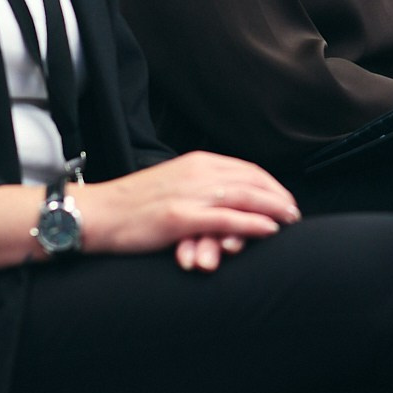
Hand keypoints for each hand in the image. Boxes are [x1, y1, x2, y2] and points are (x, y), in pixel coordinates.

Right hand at [81, 151, 300, 271]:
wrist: (96, 213)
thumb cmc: (131, 205)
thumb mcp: (172, 185)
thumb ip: (200, 187)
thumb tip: (226, 197)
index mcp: (197, 163)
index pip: (246, 169)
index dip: (271, 185)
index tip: (285, 199)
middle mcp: (197, 173)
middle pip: (252, 180)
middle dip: (278, 196)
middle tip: (295, 213)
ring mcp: (189, 194)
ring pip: (244, 197)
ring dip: (274, 208)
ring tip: (291, 220)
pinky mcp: (179, 217)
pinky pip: (225, 219)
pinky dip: (252, 223)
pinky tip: (269, 230)